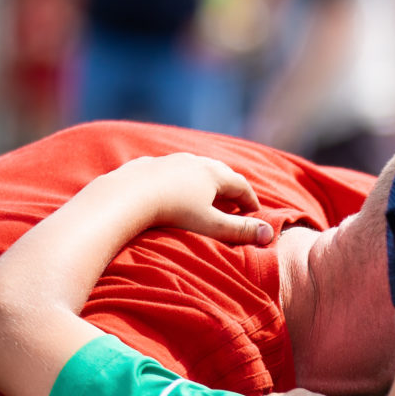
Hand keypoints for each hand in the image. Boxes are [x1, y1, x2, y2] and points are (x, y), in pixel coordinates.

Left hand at [102, 154, 274, 246]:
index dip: (251, 200)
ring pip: (193, 168)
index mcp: (214, 174)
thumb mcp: (210, 225)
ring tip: (204, 195)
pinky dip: (176, 180)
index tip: (256, 213)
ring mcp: (168, 161)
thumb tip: (270, 234)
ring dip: (203, 181)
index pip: (242, 185)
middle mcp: (194, 161)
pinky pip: (167, 170)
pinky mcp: (145, 165)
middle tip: (235, 203)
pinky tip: (169, 190)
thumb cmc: (172, 213)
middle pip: (220, 172)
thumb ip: (239, 230)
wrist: (124, 198)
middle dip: (230, 187)